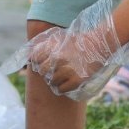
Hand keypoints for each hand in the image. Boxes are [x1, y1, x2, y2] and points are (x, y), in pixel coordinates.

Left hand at [3, 0, 128, 100]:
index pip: (35, 58)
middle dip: (45, 73)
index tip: (42, 63)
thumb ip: (45, 46)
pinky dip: (63, 88)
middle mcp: (58, 60)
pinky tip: (67, 82)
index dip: (37, 61)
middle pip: (42, 72)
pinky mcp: (77, 80)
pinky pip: (62, 89)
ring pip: (52, 82)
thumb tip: (30, 56)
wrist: (99, 44)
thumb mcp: (60, 39)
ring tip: (62, 77)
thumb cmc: (79, 40)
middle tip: (52, 72)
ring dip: (55, 81)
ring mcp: (67, 70)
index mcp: (53, 48)